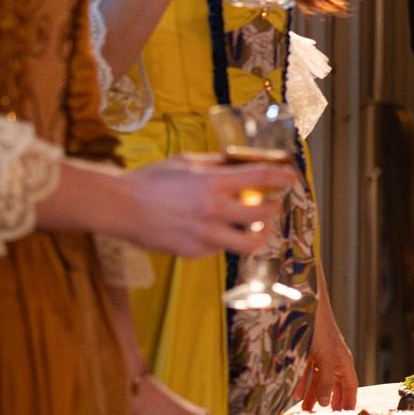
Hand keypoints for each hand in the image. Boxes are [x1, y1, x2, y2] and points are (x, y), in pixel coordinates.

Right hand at [119, 155, 299, 257]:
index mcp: (213, 183)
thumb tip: (243, 163)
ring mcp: (205, 235)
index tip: (292, 179)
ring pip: (249, 242)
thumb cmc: (153, 180)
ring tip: (258, 228)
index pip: (260, 179)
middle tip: (274, 205)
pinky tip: (218, 232)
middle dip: (274, 209)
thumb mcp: (188, 162)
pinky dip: (225, 240)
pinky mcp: (194, 252)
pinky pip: (221, 249)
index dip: (281, 178)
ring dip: (259, 234)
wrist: (121, 207)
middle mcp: (213, 211)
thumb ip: (218, 164)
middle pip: (263, 214)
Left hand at [294, 298, 357, 411]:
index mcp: (343, 361)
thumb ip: (325, 381)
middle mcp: (333, 360)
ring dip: (312, 394)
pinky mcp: (307, 352)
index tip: (347, 414)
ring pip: (318, 379)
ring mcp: (320, 356)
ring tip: (306, 409)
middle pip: (333, 384)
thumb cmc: (321, 328)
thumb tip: (325, 402)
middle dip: (329, 400)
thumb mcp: (325, 358)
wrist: (305, 305)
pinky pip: (306, 371)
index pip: (350, 385)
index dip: (349, 399)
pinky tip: (295, 392)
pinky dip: (301, 382)